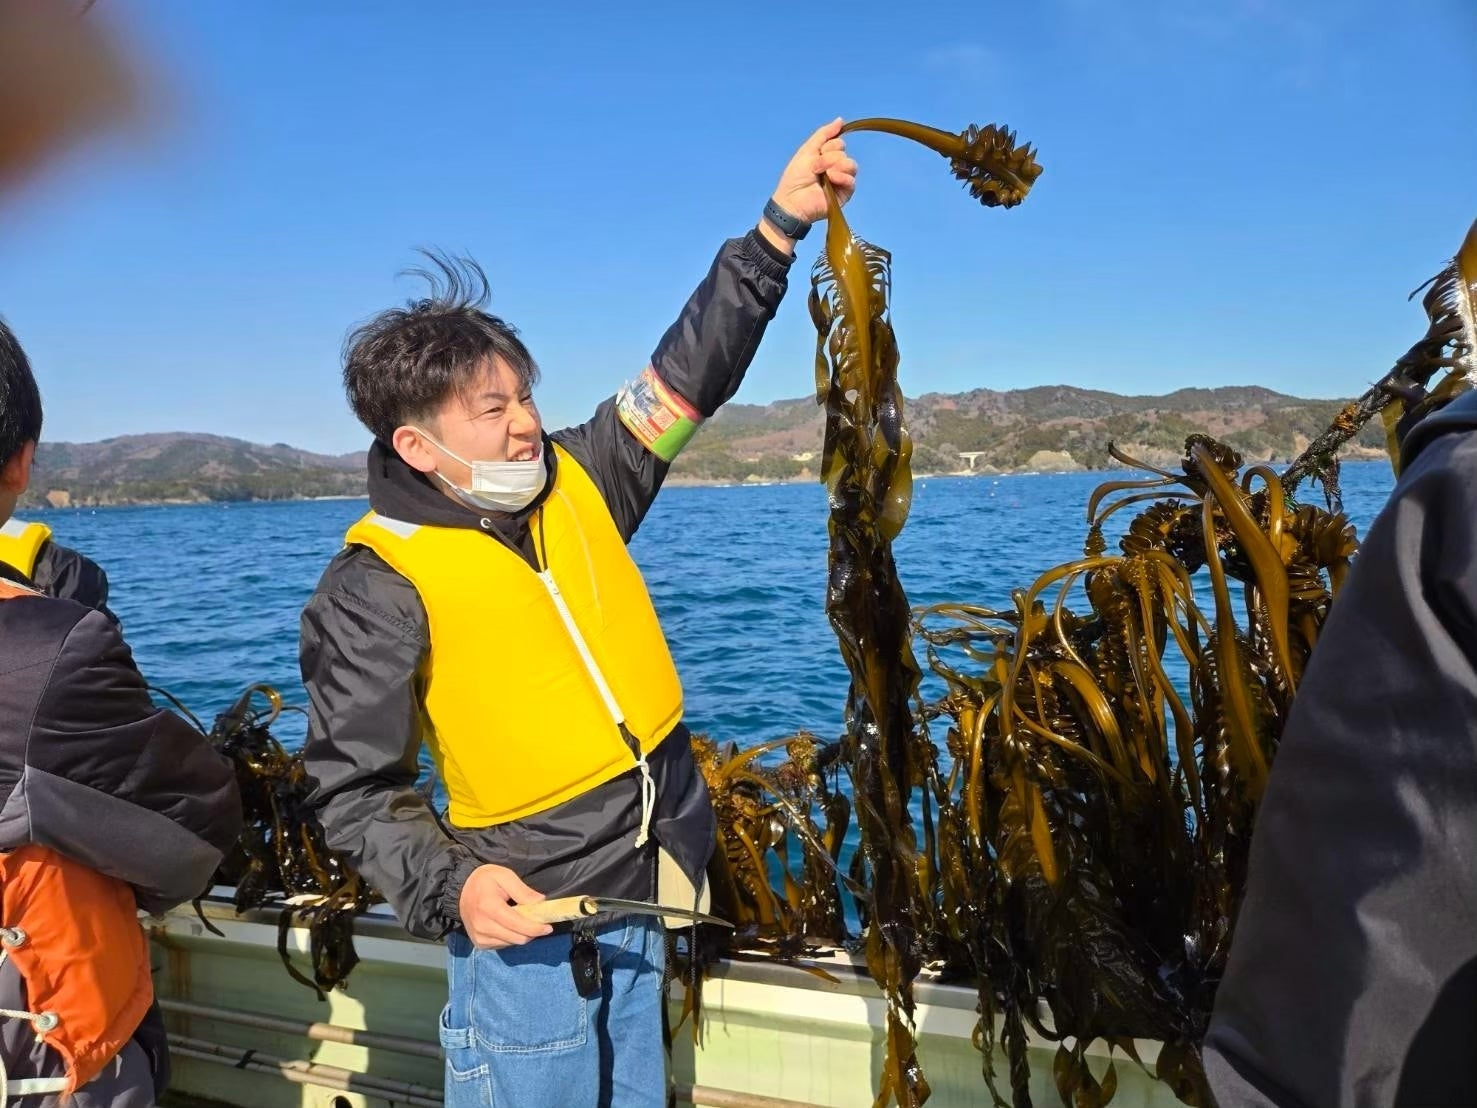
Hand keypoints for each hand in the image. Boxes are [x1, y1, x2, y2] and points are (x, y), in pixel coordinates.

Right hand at [458, 864, 552, 948]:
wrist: (461, 890)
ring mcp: (480, 937)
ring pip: (511, 943)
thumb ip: (523, 890)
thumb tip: (540, 902)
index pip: (518, 925)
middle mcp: (483, 926)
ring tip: (523, 921)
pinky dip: (511, 937)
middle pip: (517, 938)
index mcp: (490, 908)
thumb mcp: (505, 876)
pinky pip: (503, 945)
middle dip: (532, 932)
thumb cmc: (485, 880)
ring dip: (522, 935)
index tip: (548, 927)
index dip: (536, 928)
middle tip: (539, 923)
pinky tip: (509, 925)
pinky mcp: (479, 944)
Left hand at [760, 119, 857, 249]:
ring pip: (851, 165)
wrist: (792, 200)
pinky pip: (851, 181)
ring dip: (835, 166)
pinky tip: (831, 180)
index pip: (839, 143)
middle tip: (815, 168)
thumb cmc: (795, 177)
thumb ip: (824, 134)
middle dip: (829, 157)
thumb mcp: (808, 150)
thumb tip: (841, 120)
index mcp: (827, 157)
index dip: (828, 146)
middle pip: (843, 152)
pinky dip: (841, 177)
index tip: (815, 155)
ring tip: (823, 175)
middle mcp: (836, 167)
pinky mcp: (845, 194)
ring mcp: (841, 181)